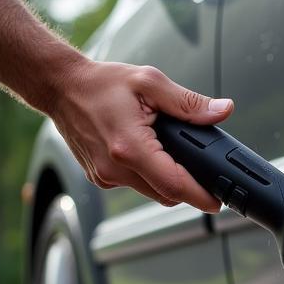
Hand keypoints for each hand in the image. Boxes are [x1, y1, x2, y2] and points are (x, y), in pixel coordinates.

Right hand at [50, 58, 233, 211]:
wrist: (60, 86)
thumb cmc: (101, 83)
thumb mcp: (150, 82)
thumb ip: (189, 102)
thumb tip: (223, 111)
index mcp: (129, 147)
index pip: (174, 185)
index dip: (200, 196)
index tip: (218, 201)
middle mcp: (115, 169)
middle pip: (166, 195)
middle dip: (188, 187)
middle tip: (203, 172)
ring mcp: (105, 176)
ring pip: (151, 193)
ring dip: (168, 181)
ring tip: (173, 155)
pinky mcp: (100, 178)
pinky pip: (135, 186)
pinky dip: (149, 176)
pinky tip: (150, 153)